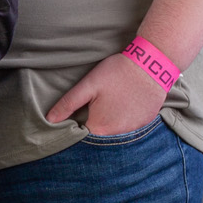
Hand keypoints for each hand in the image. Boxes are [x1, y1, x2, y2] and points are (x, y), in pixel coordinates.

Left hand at [46, 52, 167, 134]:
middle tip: (96, 106)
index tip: (77, 116)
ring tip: (111, 105)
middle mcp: (117, 135)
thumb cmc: (117, 73)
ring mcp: (134, 131)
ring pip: (115, 133)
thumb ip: (68, 104)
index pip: (82, 137)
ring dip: (110, 124)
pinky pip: (130, 127)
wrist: (152, 65)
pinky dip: (125, 120)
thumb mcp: (88, 85)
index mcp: (100, 128)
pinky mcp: (145, 123)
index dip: (76, 127)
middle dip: (93, 126)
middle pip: (99, 137)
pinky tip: (125, 105)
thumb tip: (50, 120)